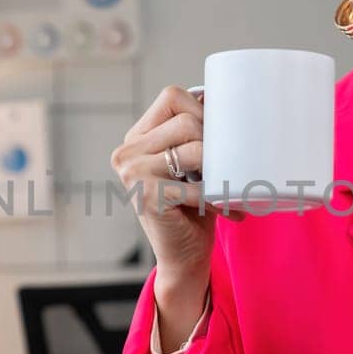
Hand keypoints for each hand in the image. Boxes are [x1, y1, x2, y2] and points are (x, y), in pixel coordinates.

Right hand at [110, 84, 244, 306]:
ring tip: (225, 187)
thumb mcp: (191, 163)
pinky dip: (216, 197)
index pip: (172, 96)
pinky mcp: (147, 197)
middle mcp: (127, 152)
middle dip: (215, 144)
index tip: (216, 137)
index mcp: (136, 138)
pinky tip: (223, 210)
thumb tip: (223, 97)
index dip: (202, 111)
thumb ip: (195, 133)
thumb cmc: (193, 207)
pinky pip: (198, 184)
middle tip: (223, 169)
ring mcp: (133, 174)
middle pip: (187, 121)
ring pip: (195, 148)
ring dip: (218, 170)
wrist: (183, 257)